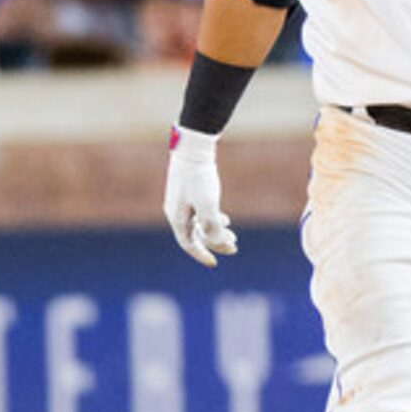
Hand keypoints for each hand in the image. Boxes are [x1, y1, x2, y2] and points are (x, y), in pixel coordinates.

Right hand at [163, 127, 235, 267]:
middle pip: (195, 236)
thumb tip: (220, 244)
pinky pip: (199, 212)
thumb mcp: (208, 204)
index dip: (202, 255)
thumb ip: (213, 227)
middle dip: (214, 243)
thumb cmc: (198, 177)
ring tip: (232, 234)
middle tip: (234, 247)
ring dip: (215, 231)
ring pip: (198, 224)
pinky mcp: (188, 192)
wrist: (192, 148)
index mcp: (177, 218)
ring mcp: (181, 202)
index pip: (189, 244)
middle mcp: (176, 212)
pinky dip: (212, 219)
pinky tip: (225, 219)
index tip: (215, 263)